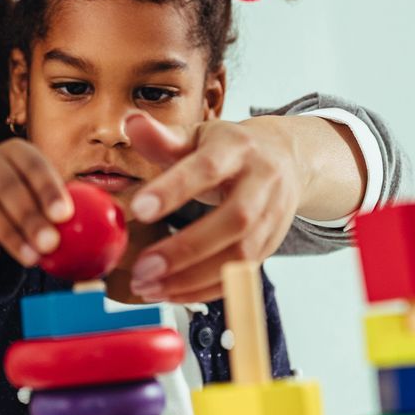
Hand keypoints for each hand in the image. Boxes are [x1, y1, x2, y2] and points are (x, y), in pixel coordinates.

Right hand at [0, 138, 73, 267]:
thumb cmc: (28, 201)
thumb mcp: (46, 196)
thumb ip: (68, 211)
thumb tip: (110, 236)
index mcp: (16, 152)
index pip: (33, 165)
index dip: (48, 188)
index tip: (64, 215)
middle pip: (6, 187)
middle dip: (29, 218)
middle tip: (49, 244)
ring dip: (8, 235)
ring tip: (30, 259)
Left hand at [122, 115, 303, 302]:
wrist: (284, 159)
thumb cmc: (229, 148)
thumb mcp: (197, 135)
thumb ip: (161, 138)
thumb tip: (130, 122)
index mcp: (237, 148)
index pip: (208, 168)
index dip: (175, 189)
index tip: (140, 209)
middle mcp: (262, 182)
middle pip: (233, 220)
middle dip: (186, 249)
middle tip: (143, 268)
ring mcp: (272, 216)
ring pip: (241, 255)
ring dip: (192, 278)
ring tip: (149, 286)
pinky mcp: (271, 245)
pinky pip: (240, 276)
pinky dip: (205, 290)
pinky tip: (171, 292)